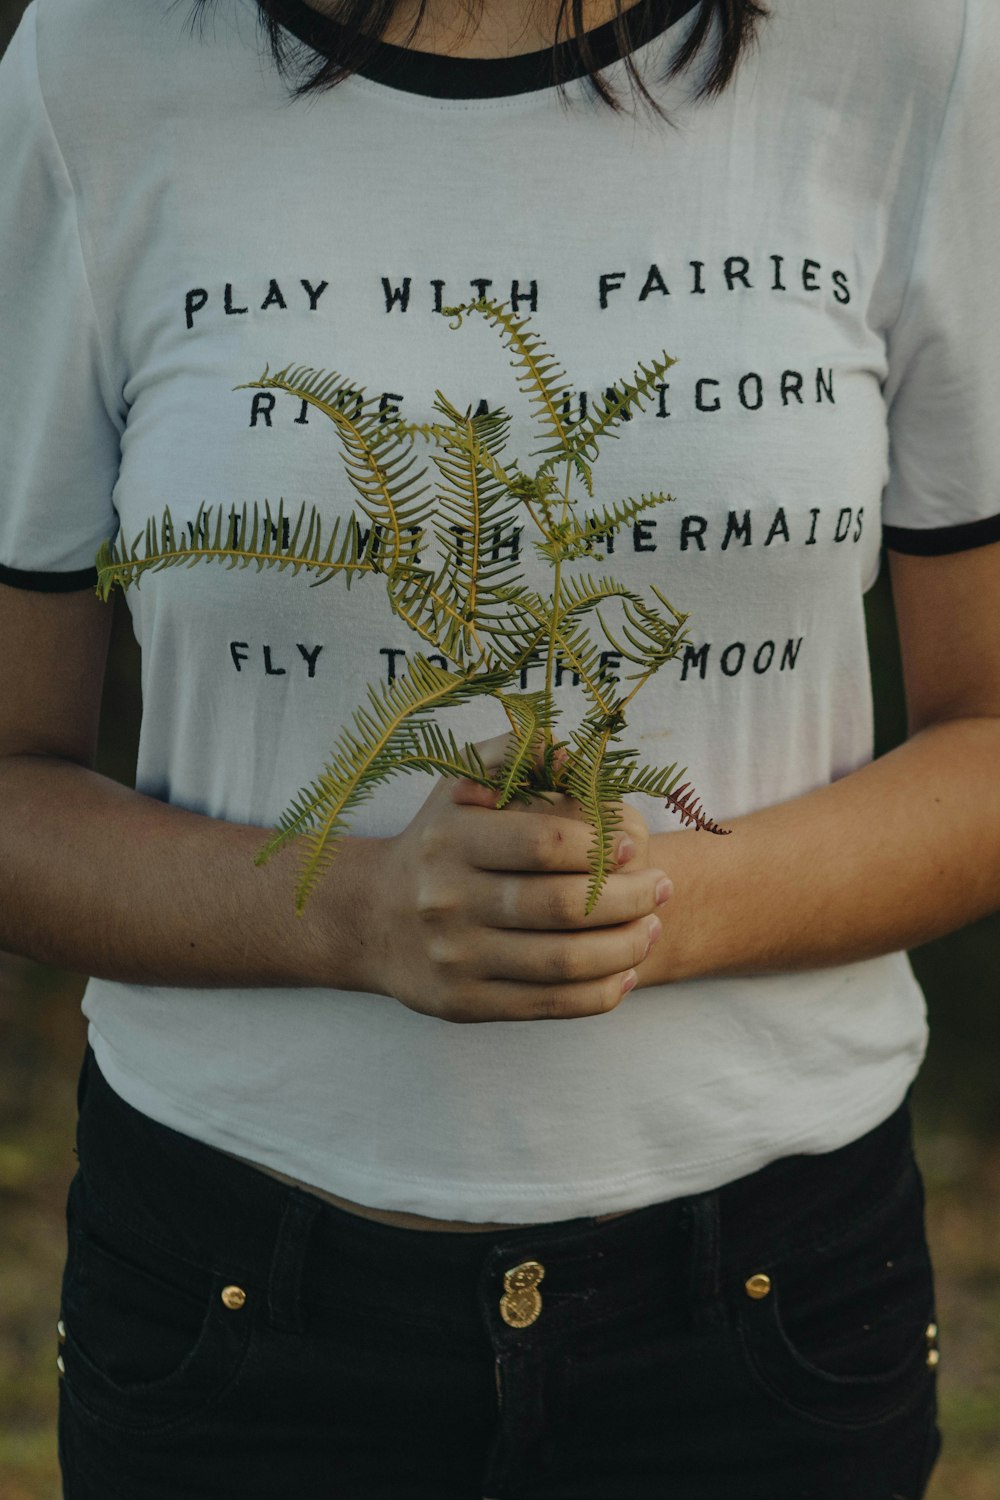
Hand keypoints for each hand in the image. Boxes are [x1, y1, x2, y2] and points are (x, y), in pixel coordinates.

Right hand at [366, 733, 671, 1022]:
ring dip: (625, 947)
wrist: (370, 916)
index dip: (600, 845)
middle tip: (662, 886)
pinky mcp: (464, 1004)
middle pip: (560, 907)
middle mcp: (447, 900)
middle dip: (629, 898)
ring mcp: (455, 958)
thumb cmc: (439, 839)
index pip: (544, 845)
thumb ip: (517, 756)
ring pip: (562, 963)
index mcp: (451, 840)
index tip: (632, 845)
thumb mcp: (461, 783)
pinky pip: (548, 1005)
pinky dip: (600, 994)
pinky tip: (626, 973)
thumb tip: (576, 755)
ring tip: (654, 928)